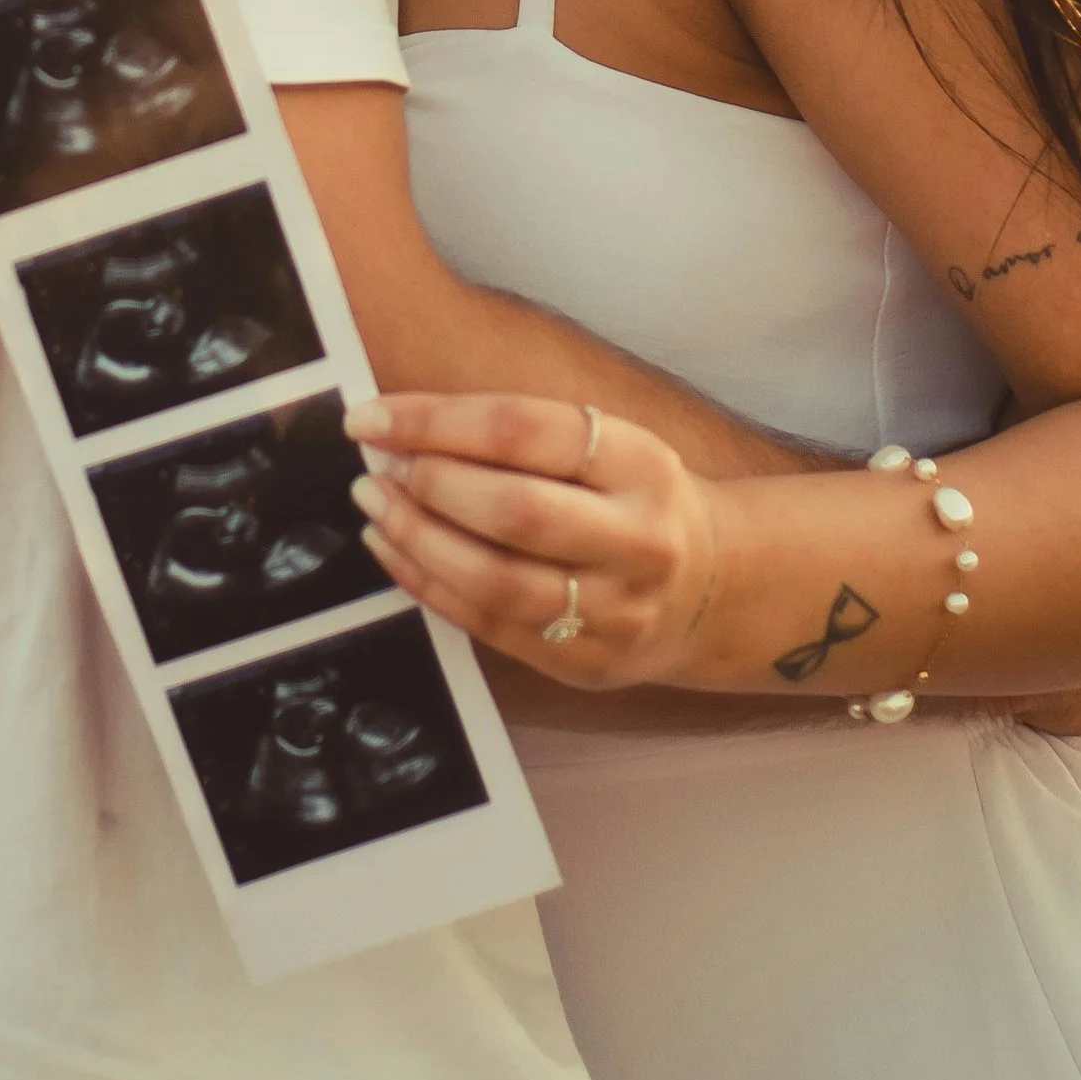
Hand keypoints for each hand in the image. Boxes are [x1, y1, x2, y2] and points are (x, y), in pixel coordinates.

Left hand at [344, 392, 719, 689]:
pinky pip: (491, 627)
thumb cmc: (630, 497)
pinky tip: (394, 553)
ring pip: (497, 581)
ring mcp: (615, 610)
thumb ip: (519, 435)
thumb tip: (401, 427)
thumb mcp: (606, 444)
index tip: (369, 416)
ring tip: (374, 506)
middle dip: (429, 485)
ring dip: (417, 540)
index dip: (435, 421)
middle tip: (376, 468)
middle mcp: (637, 538)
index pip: (523, 430)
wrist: (711, 589)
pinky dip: (430, 587)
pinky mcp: (586, 663)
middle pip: (514, 511)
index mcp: (640, 461)